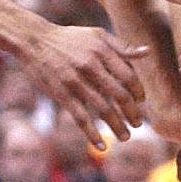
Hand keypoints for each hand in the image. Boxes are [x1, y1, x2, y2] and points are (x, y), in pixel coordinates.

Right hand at [20, 23, 147, 146]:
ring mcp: (75, 82)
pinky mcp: (62, 94)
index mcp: (102, 52)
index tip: (140, 101)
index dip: (138, 91)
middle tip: (137, 124)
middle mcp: (91, 66)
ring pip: (103, 109)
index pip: (128, 76)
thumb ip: (121, 47)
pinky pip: (80, 118)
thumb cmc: (69, 38)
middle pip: (120, 95)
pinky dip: (92, 134)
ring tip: (125, 137)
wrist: (34, 40)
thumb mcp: (97, 35)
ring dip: (117, 126)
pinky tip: (101, 146)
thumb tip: (146, 52)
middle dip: (132, 113)